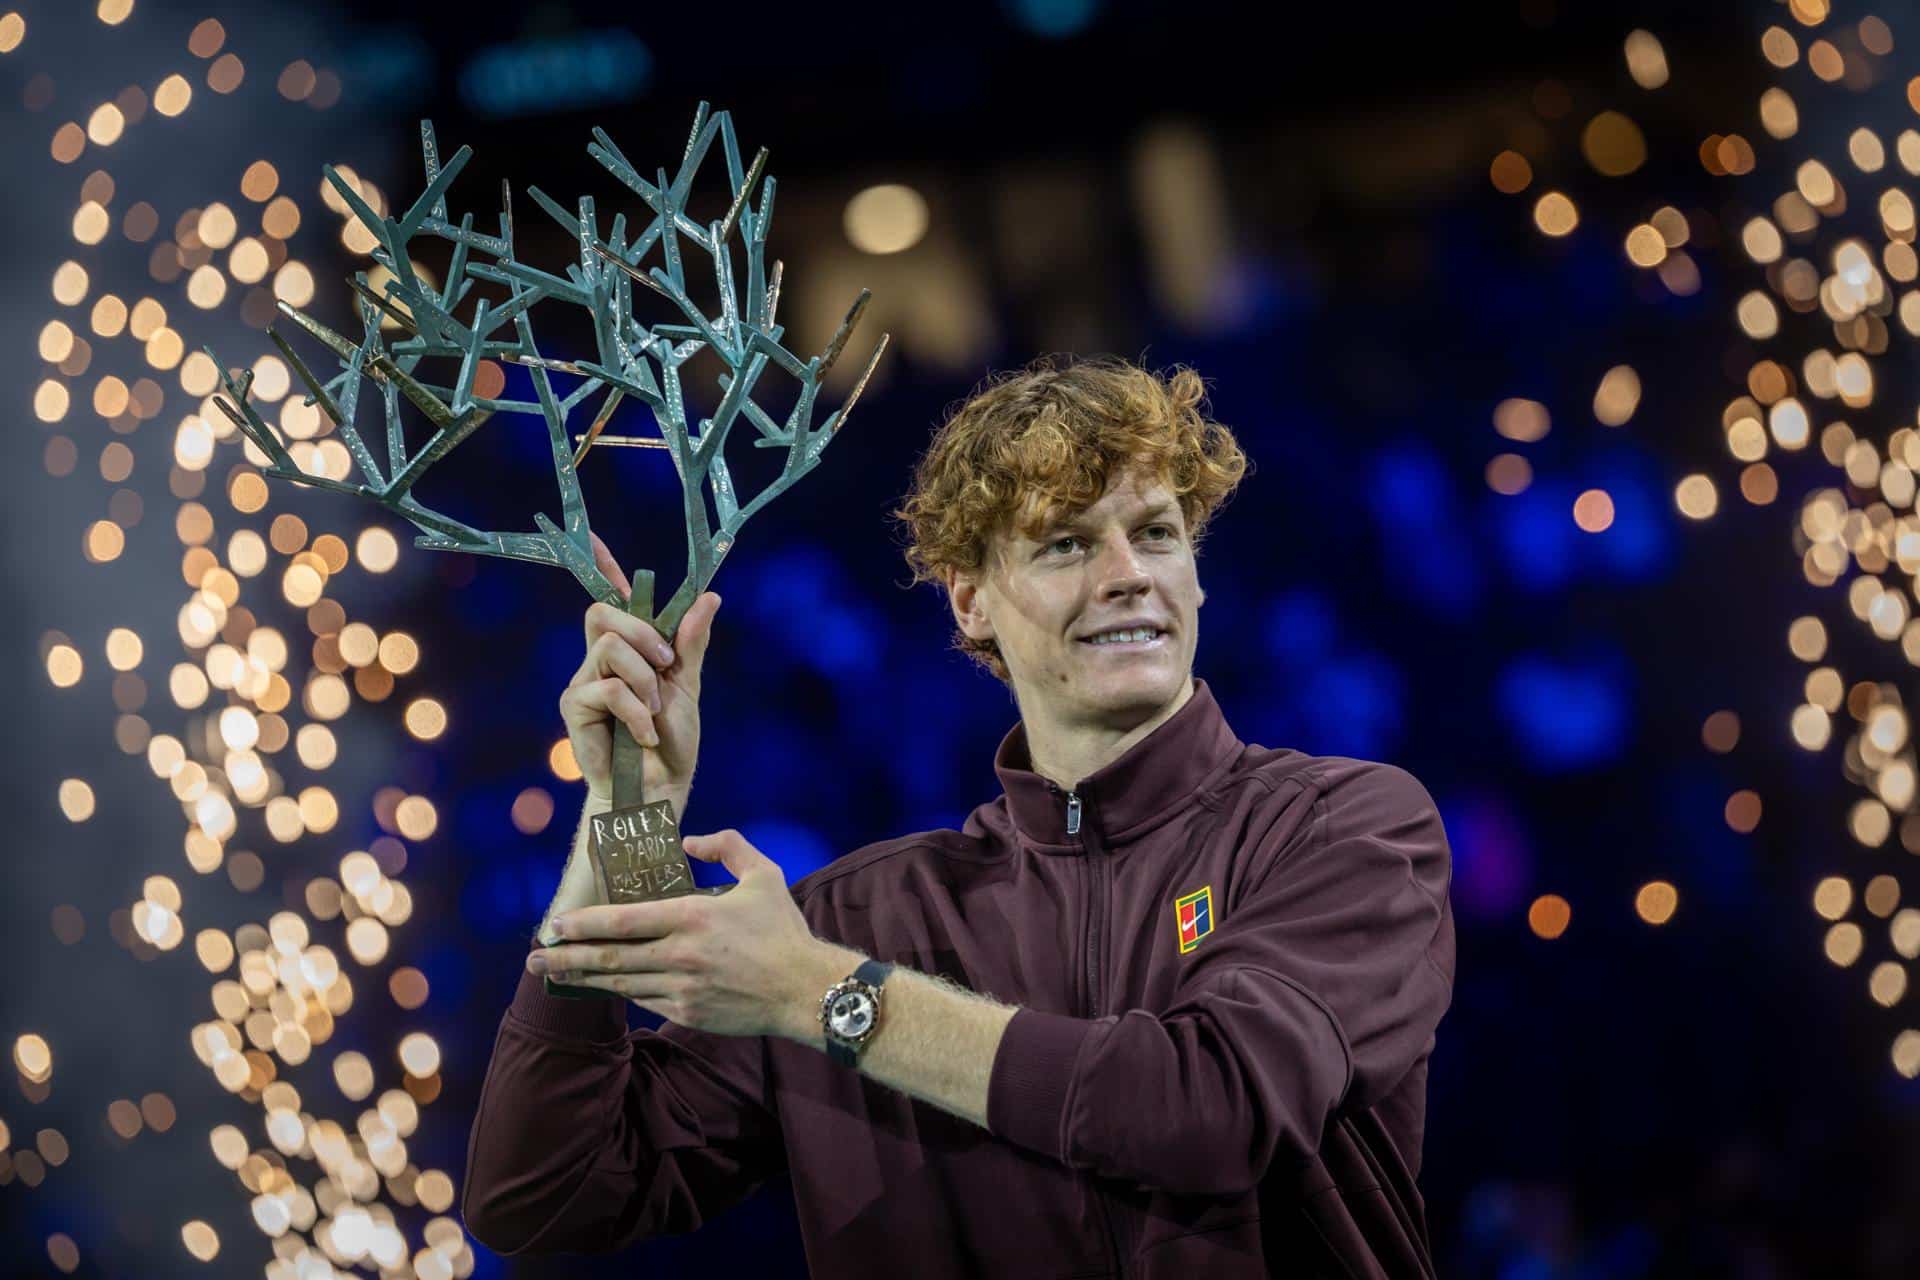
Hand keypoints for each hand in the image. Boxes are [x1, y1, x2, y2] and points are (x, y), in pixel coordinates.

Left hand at [527, 829, 844, 1039]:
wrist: (806, 990)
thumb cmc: (783, 931)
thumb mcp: (763, 874)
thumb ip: (726, 846)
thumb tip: (689, 841)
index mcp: (692, 917)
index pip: (622, 920)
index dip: (583, 923)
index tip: (555, 924)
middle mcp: (680, 955)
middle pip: (609, 958)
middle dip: (566, 956)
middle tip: (536, 956)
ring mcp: (682, 989)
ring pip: (620, 983)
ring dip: (584, 978)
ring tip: (554, 973)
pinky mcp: (689, 1013)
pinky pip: (645, 1001)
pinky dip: (622, 992)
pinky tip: (604, 987)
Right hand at [558, 532, 720, 805]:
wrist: (659, 788)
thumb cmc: (671, 743)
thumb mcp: (687, 687)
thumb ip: (690, 643)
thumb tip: (709, 597)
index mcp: (630, 649)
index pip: (612, 599)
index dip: (602, 567)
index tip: (593, 539)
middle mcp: (600, 659)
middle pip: (604, 613)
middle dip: (642, 633)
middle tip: (666, 665)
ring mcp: (583, 681)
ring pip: (610, 648)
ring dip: (644, 680)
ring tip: (653, 712)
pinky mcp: (573, 706)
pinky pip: (606, 687)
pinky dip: (635, 710)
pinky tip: (643, 733)